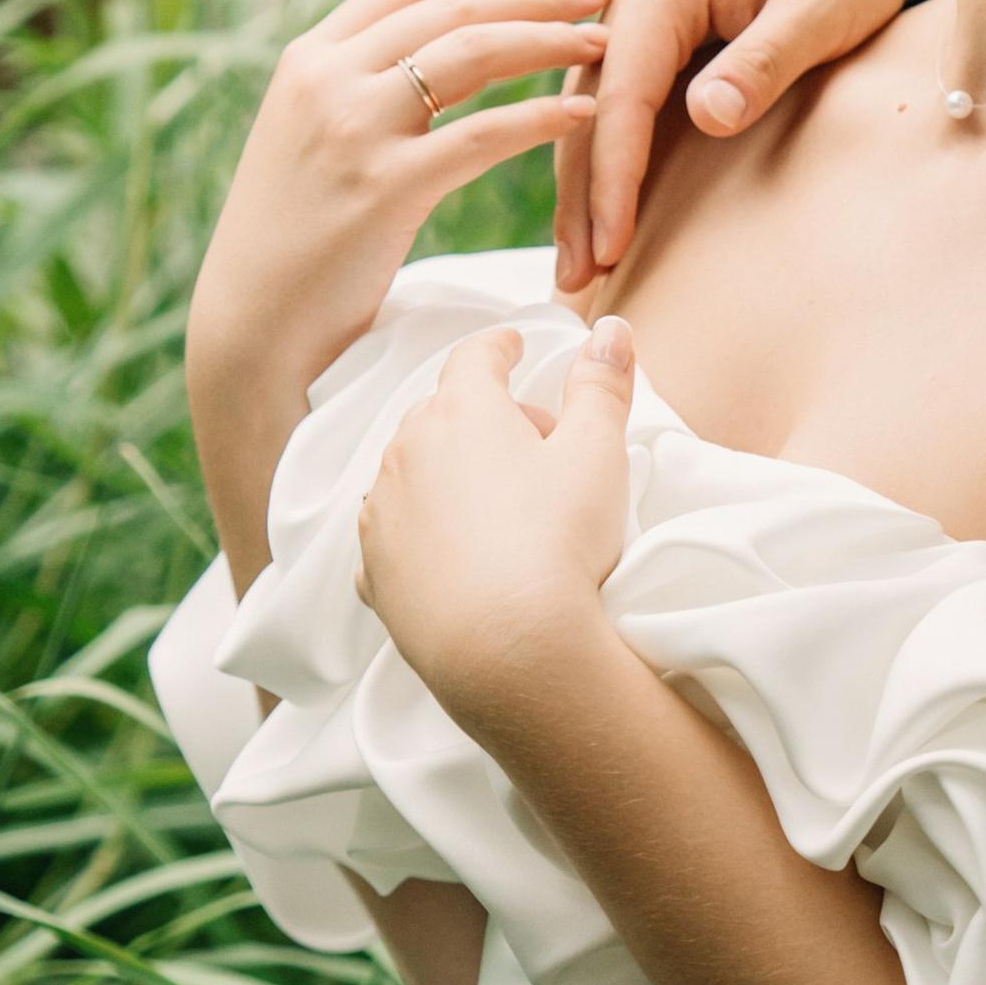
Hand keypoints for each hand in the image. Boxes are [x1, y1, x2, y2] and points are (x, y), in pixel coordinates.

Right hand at [187, 0, 612, 590]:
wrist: (252, 329)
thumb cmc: (295, 248)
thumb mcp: (311, 146)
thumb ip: (358, 95)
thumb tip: (420, 65)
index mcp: (308, 59)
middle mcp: (325, 78)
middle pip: (451, 10)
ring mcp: (351, 129)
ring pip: (470, 56)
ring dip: (548, 42)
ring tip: (605, 45)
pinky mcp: (382, 188)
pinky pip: (481, 136)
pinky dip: (539, 120)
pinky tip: (583, 118)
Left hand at [358, 320, 637, 733]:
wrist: (509, 653)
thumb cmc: (558, 544)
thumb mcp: (599, 454)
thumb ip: (602, 386)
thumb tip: (610, 331)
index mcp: (461, 412)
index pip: (476, 357)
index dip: (499, 347)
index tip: (512, 347)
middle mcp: (406, 453)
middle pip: (443, 413)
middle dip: (484, 417)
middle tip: (535, 446)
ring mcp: (382, 515)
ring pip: (411, 473)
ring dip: (447, 475)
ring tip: (497, 507)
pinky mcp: (375, 574)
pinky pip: (394, 536)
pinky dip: (419, 533)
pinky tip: (451, 554)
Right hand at [555, 0, 959, 288]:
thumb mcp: (818, 10)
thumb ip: (763, 62)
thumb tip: (706, 117)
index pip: (623, 95)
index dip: (614, 177)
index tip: (611, 243)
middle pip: (589, 110)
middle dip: (580, 198)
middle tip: (575, 279)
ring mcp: (635, 18)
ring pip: (590, 112)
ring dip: (581, 189)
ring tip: (577, 265)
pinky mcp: (652, 39)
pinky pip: (613, 106)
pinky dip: (602, 161)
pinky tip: (597, 215)